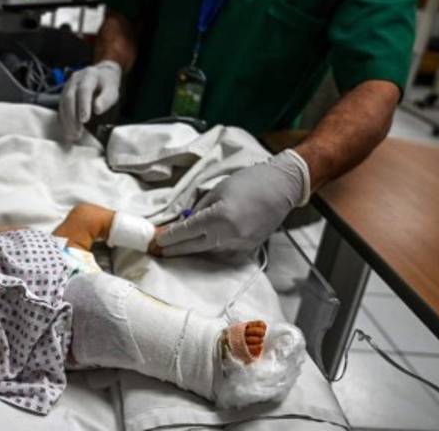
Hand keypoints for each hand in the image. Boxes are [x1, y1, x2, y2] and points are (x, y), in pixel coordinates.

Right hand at [58, 60, 121, 140]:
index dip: (83, 105)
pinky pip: (61, 109)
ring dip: (67, 121)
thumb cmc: (107, 85)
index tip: (84, 120)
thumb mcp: (112, 90)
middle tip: (77, 133)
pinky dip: (64, 121)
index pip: (84, 90)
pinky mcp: (63, 95)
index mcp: (89, 75)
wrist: (100, 76)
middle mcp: (75, 79)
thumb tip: (97, 109)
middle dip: (72, 117)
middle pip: (69, 98)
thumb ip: (106, 99)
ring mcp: (67, 86)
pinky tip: (68, 132)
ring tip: (73, 136)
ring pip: (63, 104)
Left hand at [156, 150, 308, 255]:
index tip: (157, 240)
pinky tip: (200, 251)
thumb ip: (199, 209)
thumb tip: (185, 222)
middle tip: (159, 251)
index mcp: (218, 218)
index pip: (186, 231)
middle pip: (194, 247)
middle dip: (175, 249)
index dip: (170, 237)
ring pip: (208, 253)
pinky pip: (224, 255)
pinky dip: (210, 253)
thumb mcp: (217, 191)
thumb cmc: (247, 182)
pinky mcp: (249, 249)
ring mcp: (240, 245)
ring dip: (191, 251)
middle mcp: (229, 235)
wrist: (281, 187)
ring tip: (175, 250)